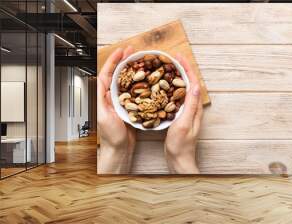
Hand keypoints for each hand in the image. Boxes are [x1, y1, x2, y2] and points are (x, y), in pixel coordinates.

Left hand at [97, 46, 135, 173]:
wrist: (120, 148)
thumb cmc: (111, 136)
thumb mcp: (104, 116)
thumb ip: (102, 99)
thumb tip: (102, 82)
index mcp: (105, 96)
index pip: (108, 73)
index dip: (114, 61)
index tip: (121, 52)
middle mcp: (113, 97)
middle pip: (118, 74)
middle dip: (124, 61)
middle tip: (133, 52)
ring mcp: (122, 101)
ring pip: (128, 80)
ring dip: (133, 70)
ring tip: (141, 61)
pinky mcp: (131, 107)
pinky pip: (136, 91)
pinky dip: (141, 83)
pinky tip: (148, 79)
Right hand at [164, 55, 202, 173]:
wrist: (179, 159)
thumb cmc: (181, 145)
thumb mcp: (184, 124)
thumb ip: (190, 106)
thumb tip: (196, 86)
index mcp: (195, 107)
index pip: (193, 83)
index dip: (187, 68)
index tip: (179, 57)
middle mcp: (192, 107)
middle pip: (189, 82)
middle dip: (183, 68)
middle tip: (173, 57)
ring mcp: (186, 111)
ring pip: (183, 88)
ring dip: (178, 75)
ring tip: (169, 66)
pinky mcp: (179, 115)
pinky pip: (177, 96)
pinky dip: (172, 87)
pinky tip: (164, 85)